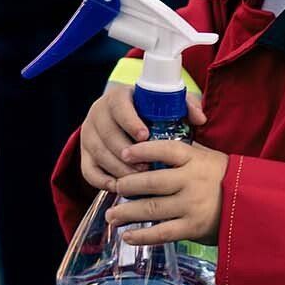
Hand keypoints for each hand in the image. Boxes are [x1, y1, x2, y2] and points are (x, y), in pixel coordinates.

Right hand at [80, 83, 206, 189]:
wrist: (128, 122)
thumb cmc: (152, 115)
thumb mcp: (168, 106)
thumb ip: (185, 107)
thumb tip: (200, 118)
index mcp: (117, 97)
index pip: (119, 106)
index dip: (130, 121)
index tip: (145, 135)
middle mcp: (98, 113)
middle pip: (107, 134)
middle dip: (127, 153)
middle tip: (145, 167)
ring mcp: (88, 134)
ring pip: (99, 153)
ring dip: (118, 168)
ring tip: (138, 178)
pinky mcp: (84, 153)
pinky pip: (87, 170)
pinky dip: (102, 181)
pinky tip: (118, 187)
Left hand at [106, 138, 227, 245]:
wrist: (251, 205)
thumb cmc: (223, 178)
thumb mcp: (207, 157)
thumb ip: (183, 152)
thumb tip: (152, 143)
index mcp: (195, 160)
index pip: (165, 150)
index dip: (142, 151)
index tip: (124, 153)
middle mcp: (191, 182)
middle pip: (151, 182)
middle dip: (128, 185)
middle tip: (115, 187)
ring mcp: (191, 206)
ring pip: (151, 208)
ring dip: (127, 213)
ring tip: (111, 216)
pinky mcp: (192, 228)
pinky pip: (162, 233)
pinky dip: (142, 236)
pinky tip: (127, 236)